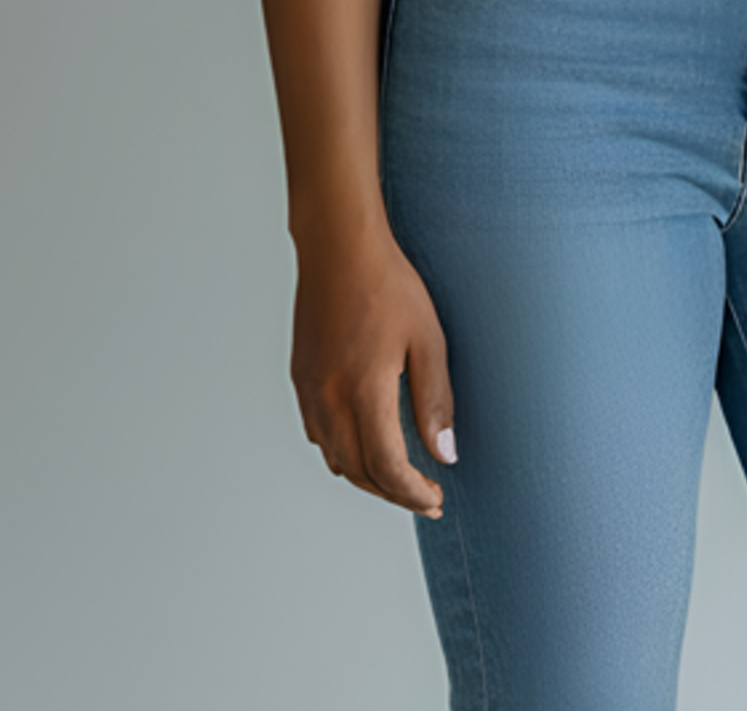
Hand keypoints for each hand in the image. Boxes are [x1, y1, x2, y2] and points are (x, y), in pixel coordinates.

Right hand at [290, 221, 458, 514]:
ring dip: (366, 475)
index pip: (387, 468)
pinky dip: (343, 451)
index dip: (412, 493)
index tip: (435, 500)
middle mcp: (329, 399)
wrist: (339, 248)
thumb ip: (435, 400)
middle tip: (424, 496)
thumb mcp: (428, 339)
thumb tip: (445, 454)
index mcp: (363, 392)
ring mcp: (310, 390)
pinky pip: (319, 434)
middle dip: (392, 493)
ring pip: (335, 458)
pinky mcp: (302, 378)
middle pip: (358, 472)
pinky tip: (366, 441)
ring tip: (400, 476)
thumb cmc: (389, 285)